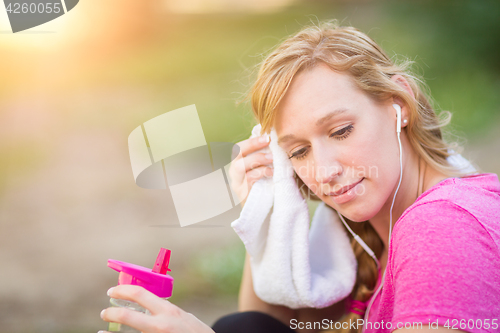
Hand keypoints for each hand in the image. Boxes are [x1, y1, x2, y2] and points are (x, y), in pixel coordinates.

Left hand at [99, 285, 214, 332]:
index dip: (122, 291)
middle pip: (127, 316)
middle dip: (111, 313)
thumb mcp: (186, 318)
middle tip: (104, 312)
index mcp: (169, 312)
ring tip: (102, 332)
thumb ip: (168, 313)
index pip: (140, 295)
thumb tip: (150, 308)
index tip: (112, 292)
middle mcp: (160, 326)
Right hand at [228, 134, 273, 205]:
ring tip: (271, 159)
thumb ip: (264, 157)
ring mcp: (236, 182)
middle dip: (252, 144)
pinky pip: (248, 179)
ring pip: (239, 166)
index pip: (239, 147)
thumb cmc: (265, 186)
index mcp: (239, 162)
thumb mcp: (263, 169)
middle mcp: (234, 171)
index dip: (252, 140)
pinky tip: (271, 173)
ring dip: (257, 159)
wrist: (262, 209)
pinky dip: (261, 173)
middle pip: (236, 152)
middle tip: (268, 141)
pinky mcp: (242, 192)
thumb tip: (275, 140)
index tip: (267, 136)